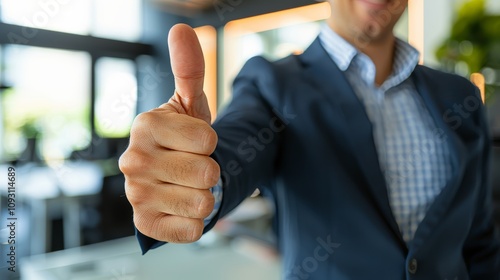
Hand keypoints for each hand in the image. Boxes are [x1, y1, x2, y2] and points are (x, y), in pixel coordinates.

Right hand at [119, 24, 219, 242]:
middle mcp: (133, 161)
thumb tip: (181, 28)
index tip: (197, 142)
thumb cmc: (182, 138)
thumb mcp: (189, 103)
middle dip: (211, 171)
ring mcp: (135, 196)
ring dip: (206, 197)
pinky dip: (196, 221)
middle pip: (208, 173)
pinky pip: (192, 230)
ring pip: (204, 204)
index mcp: (145, 126)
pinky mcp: (144, 225)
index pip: (209, 140)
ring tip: (188, 186)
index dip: (212, 143)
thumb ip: (189, 68)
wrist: (167, 176)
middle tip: (193, 166)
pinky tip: (181, 207)